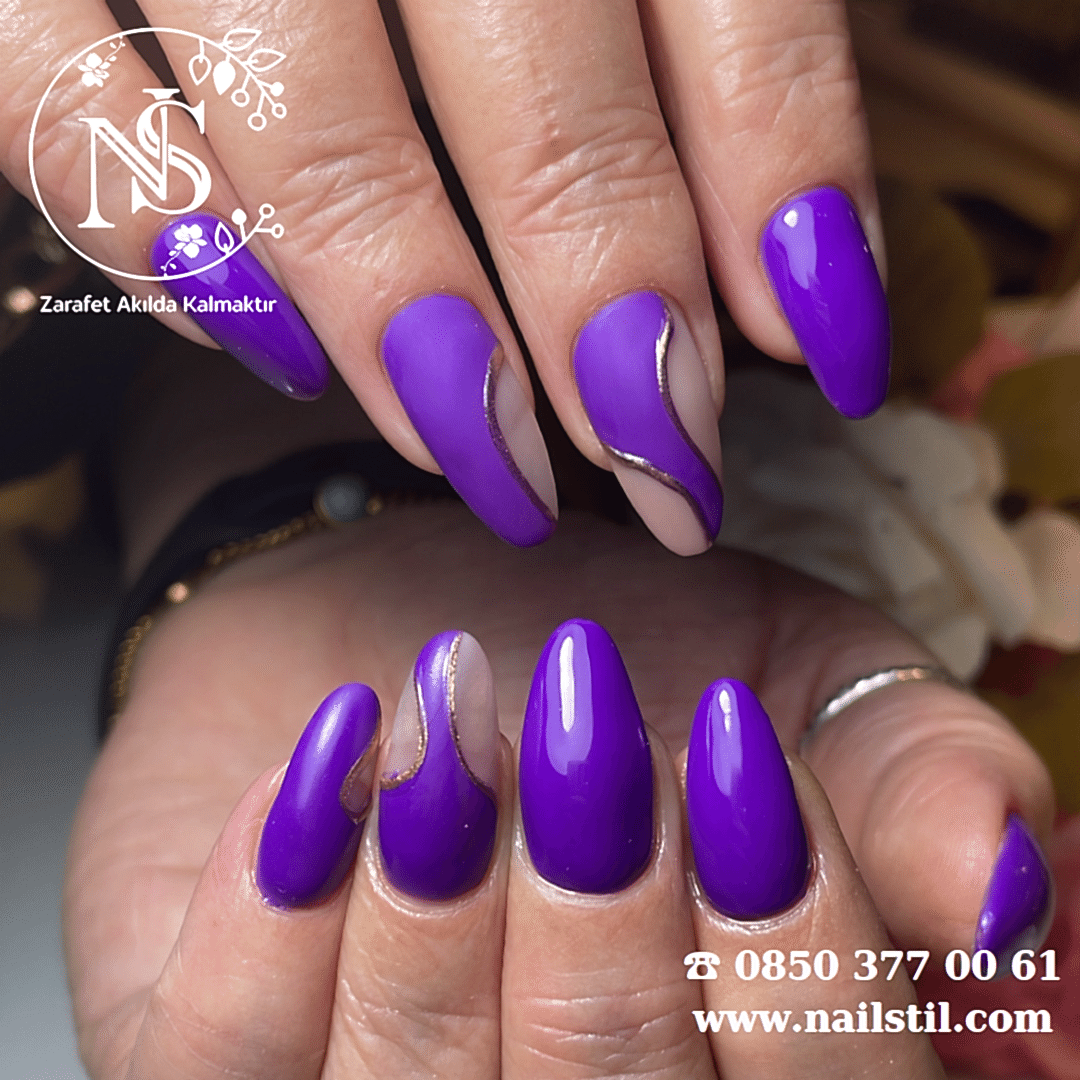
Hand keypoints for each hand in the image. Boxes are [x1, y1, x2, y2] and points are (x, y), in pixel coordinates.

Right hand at [2, 0, 885, 553]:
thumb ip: (688, 58)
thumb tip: (778, 278)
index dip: (788, 188)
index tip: (827, 354)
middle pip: (543, 89)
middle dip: (614, 303)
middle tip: (667, 468)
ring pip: (313, 112)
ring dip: (413, 317)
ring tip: (491, 460)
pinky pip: (60, 95)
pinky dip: (161, 230)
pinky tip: (259, 343)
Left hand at [65, 507, 1051, 1076]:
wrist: (408, 613)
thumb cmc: (619, 652)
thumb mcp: (796, 675)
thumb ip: (912, 771)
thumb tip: (1004, 878)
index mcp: (739, 1056)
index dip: (798, 957)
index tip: (731, 753)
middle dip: (600, 911)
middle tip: (582, 724)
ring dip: (436, 884)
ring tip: (450, 712)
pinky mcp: (225, 1073)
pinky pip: (224, 1061)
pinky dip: (277, 901)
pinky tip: (330, 759)